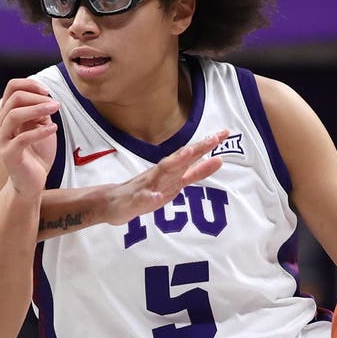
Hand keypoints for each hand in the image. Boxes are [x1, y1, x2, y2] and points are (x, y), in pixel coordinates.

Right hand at [0, 78, 58, 196]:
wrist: (32, 181)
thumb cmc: (37, 153)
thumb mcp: (41, 126)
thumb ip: (39, 111)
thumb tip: (45, 96)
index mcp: (6, 115)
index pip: (11, 88)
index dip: (30, 85)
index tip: (47, 92)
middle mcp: (0, 125)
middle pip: (13, 98)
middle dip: (36, 97)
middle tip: (55, 104)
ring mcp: (2, 140)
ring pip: (14, 115)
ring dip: (38, 109)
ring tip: (55, 110)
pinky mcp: (9, 155)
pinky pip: (23, 138)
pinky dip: (41, 131)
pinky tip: (54, 129)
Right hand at [102, 130, 227, 225]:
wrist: (113, 203)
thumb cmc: (146, 191)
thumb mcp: (176, 182)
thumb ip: (197, 172)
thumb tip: (219, 159)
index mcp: (170, 170)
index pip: (190, 155)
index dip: (206, 145)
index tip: (223, 134)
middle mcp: (159, 174)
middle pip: (180, 159)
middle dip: (196, 149)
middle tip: (213, 139)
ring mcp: (147, 186)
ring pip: (162, 173)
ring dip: (175, 163)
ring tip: (188, 154)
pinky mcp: (135, 201)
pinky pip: (143, 199)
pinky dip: (150, 197)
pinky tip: (155, 196)